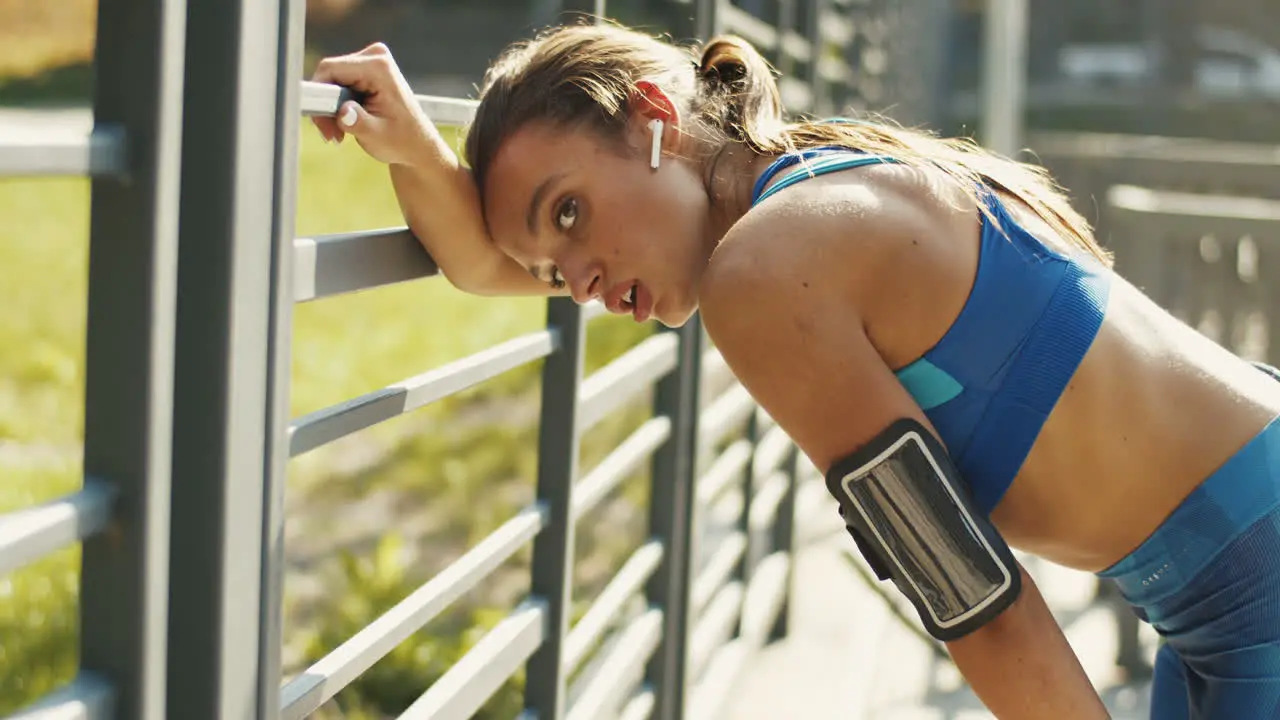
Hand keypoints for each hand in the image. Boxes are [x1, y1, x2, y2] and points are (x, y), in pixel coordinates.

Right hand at [310, 43, 438, 165]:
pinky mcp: (365, 70)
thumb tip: (343, 112)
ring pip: (330, 81)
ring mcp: (370, 61)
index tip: (322, 124)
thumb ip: (358, 123)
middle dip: (325, 107)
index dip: (319, 95)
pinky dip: (337, 106)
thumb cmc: (402, 141)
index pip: (331, 69)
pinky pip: (338, 84)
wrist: (417, 145)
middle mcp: (375, 56)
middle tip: (330, 134)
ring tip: (337, 134)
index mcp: (379, 67)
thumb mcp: (377, 136)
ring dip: (330, 110)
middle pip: (329, 74)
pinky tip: (343, 125)